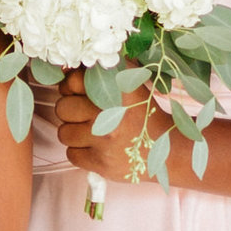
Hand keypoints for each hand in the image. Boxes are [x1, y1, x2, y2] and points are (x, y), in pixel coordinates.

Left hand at [52, 76, 170, 188]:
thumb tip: (69, 68)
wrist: (167, 150)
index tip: (79, 93)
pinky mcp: (101, 163)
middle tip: (86, 115)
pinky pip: (71, 154)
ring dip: (74, 133)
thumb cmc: (143, 114)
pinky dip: (81, 152)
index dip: (71, 87)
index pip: (73, 81)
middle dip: (71, 111)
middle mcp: (109, 112)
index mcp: (117, 89)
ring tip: (92, 133)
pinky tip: (96, 148)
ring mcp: (104, 139)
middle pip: (62, 108)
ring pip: (64, 133)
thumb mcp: (130, 84)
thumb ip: (104, 72)